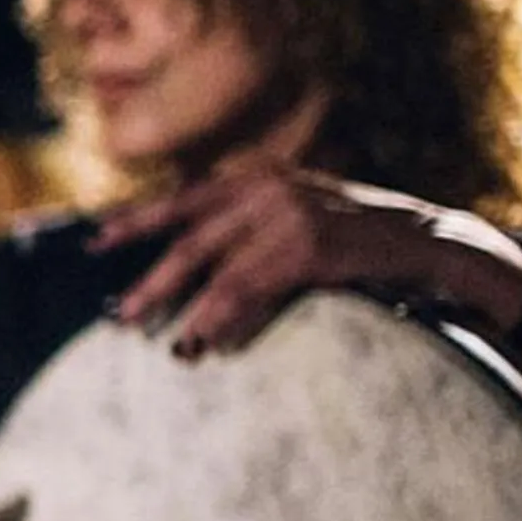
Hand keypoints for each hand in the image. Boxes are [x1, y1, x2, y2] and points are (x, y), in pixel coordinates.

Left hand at [92, 165, 521, 358]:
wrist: (425, 237)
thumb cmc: (353, 234)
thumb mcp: (296, 209)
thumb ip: (246, 222)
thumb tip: (190, 262)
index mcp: (256, 177)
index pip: (183, 200)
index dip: (137, 221)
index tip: (96, 243)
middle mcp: (266, 188)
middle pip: (190, 240)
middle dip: (152, 283)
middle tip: (120, 317)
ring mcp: (289, 216)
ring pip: (216, 270)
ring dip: (185, 311)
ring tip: (167, 343)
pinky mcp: (311, 248)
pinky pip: (251, 289)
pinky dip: (225, 318)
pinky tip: (207, 341)